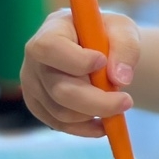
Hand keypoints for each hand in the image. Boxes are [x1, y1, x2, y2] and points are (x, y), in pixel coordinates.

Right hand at [21, 9, 138, 136]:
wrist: (98, 51)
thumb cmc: (107, 36)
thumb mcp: (123, 30)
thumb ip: (126, 48)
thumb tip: (120, 78)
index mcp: (51, 31)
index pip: (50, 48)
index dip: (76, 60)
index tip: (103, 62)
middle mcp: (34, 60)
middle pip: (60, 90)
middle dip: (98, 101)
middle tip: (126, 101)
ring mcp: (32, 86)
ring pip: (62, 113)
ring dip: (95, 113)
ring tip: (116, 103)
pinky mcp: (38, 106)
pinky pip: (61, 125)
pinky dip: (86, 128)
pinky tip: (104, 122)